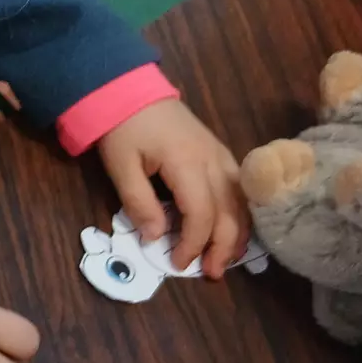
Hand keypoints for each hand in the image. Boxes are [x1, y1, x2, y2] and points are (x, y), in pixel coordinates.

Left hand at [96, 99, 248, 278]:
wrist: (130, 89)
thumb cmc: (122, 127)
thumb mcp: (120, 166)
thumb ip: (139, 202)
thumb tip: (157, 238)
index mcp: (187, 163)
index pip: (201, 213)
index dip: (193, 243)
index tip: (179, 264)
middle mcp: (213, 160)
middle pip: (229, 211)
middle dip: (223, 247)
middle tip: (211, 273)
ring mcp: (220, 154)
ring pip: (241, 201)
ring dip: (237, 233)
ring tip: (227, 259)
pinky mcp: (220, 152)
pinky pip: (239, 188)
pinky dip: (240, 213)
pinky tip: (235, 229)